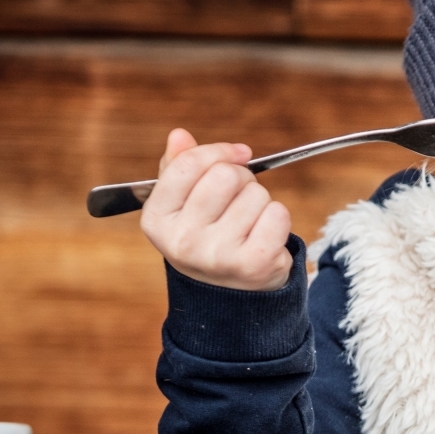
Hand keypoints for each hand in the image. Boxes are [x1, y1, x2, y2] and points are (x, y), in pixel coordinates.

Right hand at [139, 129, 294, 291]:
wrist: (228, 298)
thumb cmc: (206, 239)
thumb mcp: (181, 206)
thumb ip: (178, 168)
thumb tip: (179, 135)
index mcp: (156, 220)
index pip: (188, 163)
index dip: (219, 151)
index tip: (239, 154)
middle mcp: (182, 241)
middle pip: (227, 175)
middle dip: (242, 179)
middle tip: (238, 201)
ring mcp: (218, 255)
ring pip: (256, 193)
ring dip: (259, 202)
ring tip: (247, 225)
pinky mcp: (254, 264)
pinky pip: (278, 213)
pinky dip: (277, 219)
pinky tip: (263, 237)